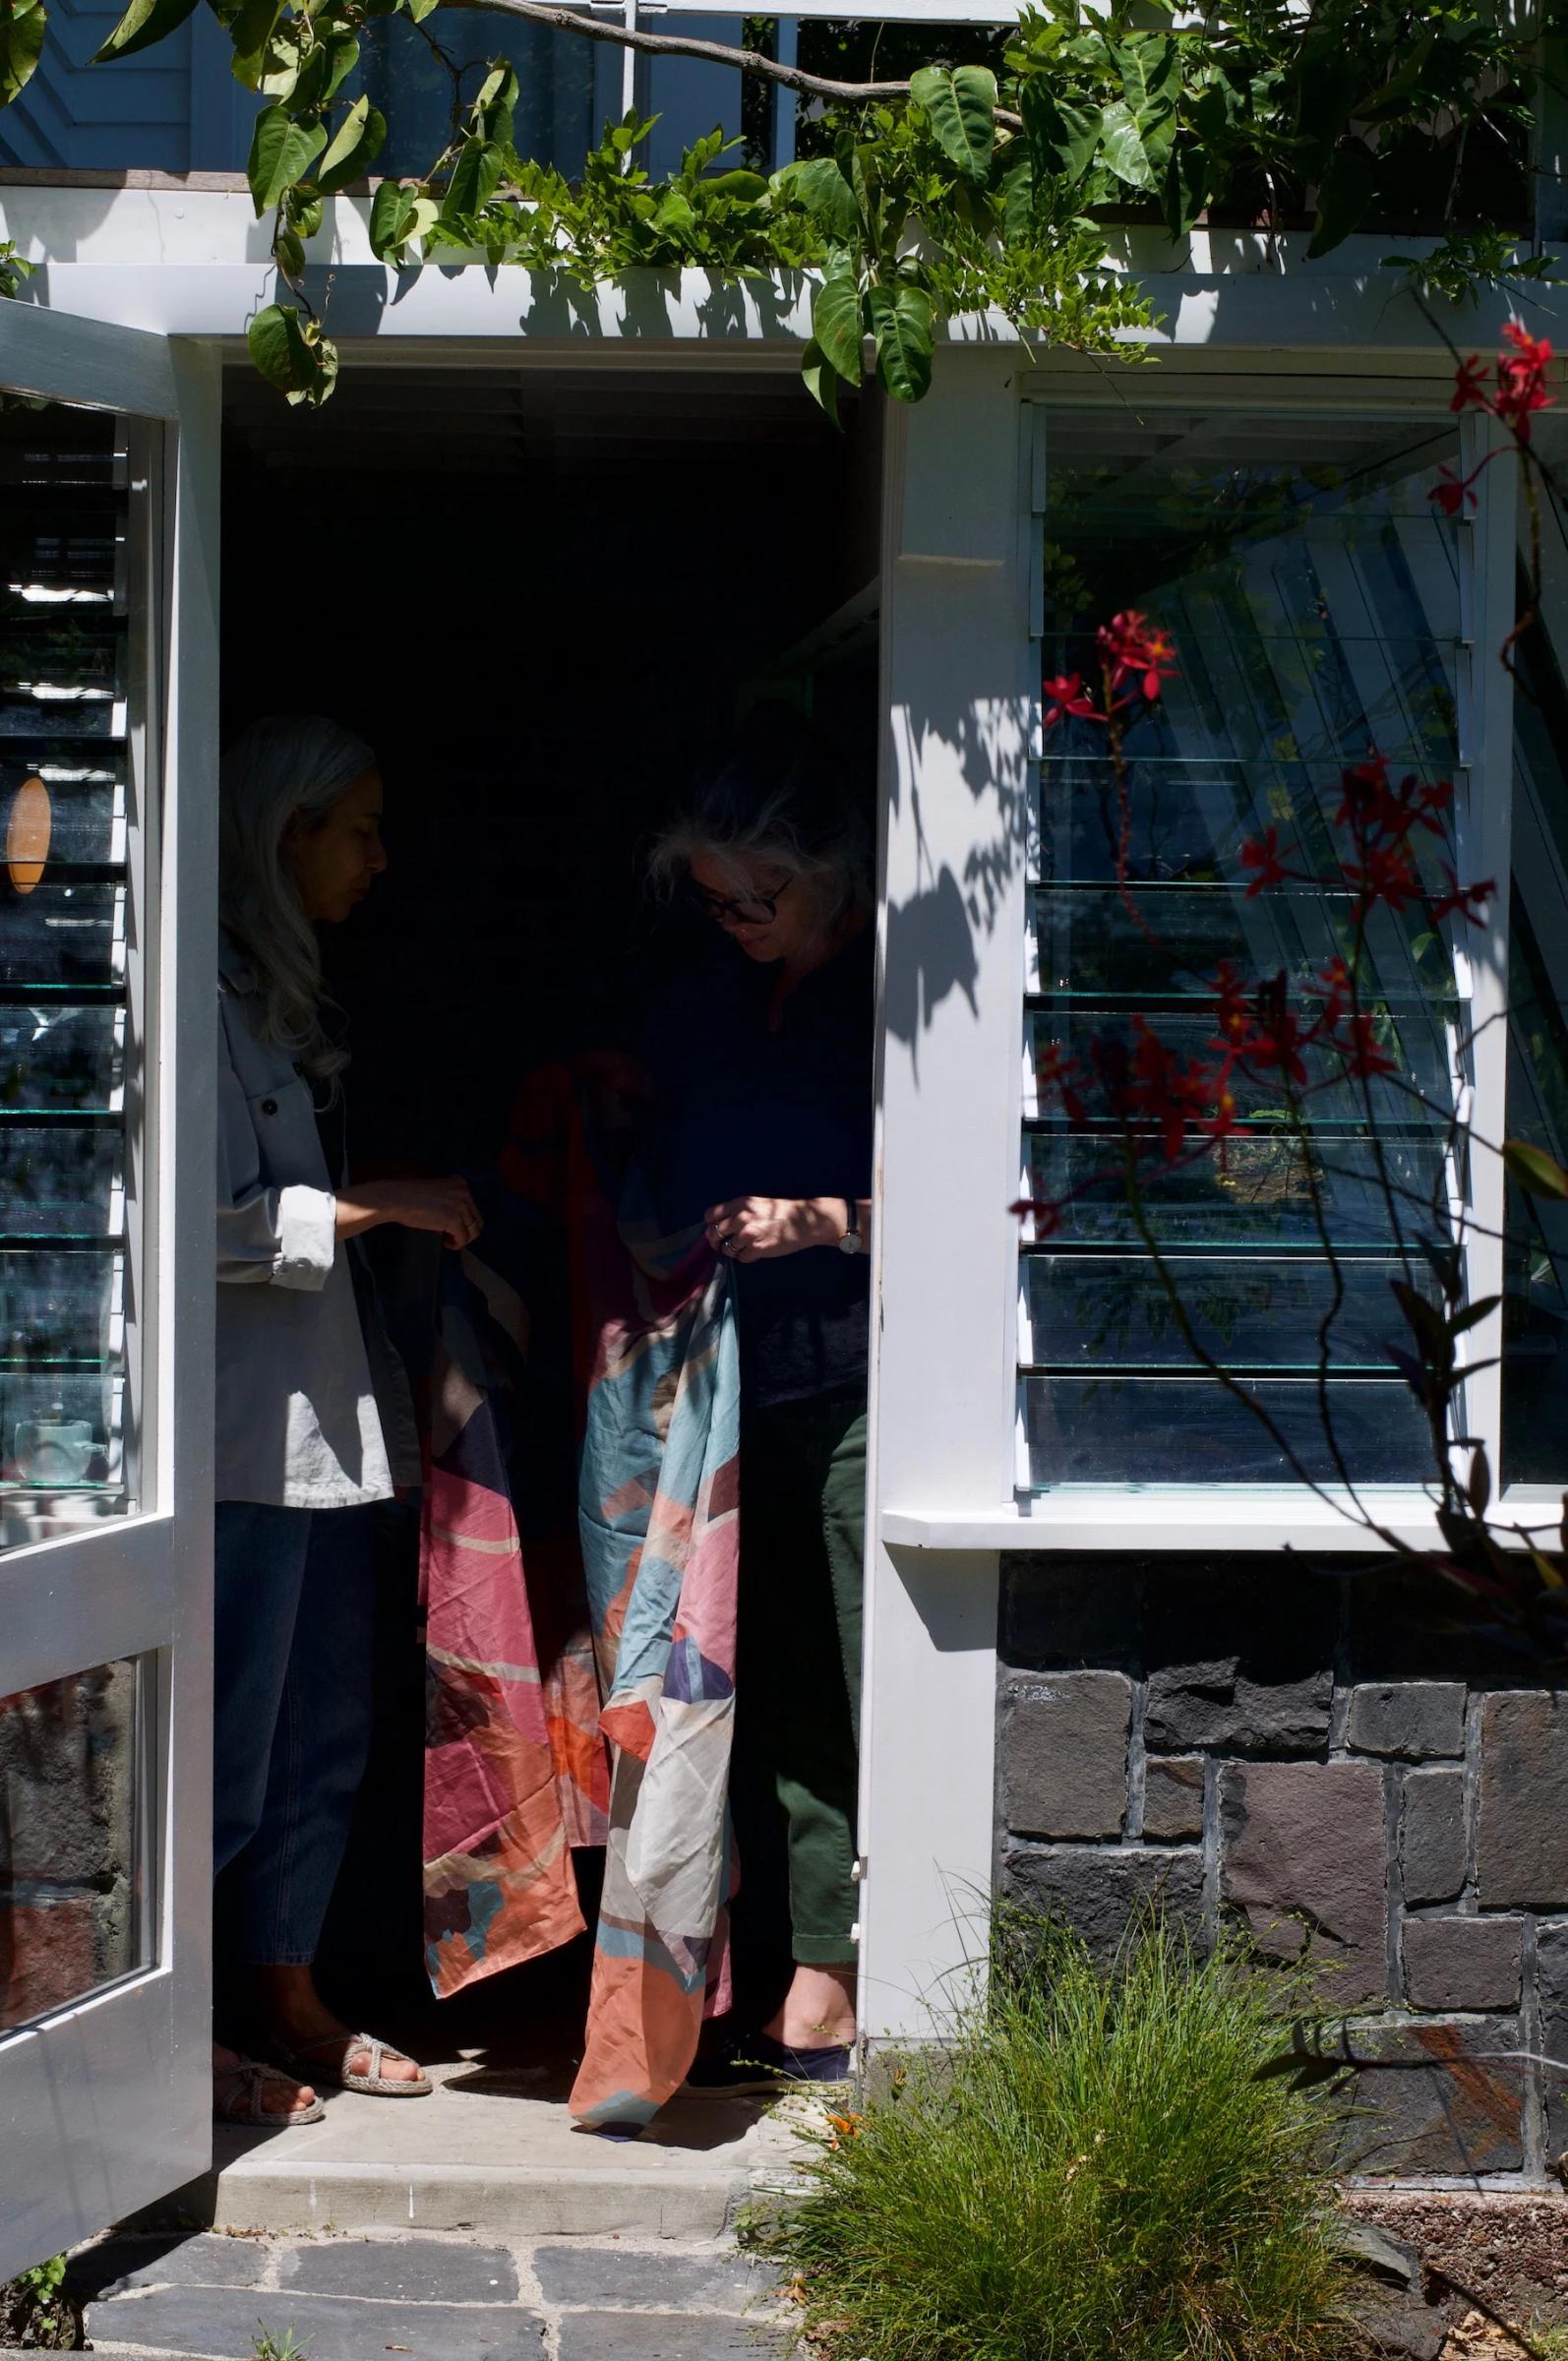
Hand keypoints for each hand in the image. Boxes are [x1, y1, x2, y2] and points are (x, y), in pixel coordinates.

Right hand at [335, 1176, 481, 1250]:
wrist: (397, 1198)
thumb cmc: (410, 1196)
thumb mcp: (436, 1190)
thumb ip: (450, 1199)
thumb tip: (456, 1219)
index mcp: (461, 1184)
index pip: (473, 1207)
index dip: (465, 1220)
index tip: (454, 1226)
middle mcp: (465, 1193)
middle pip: (477, 1219)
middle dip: (466, 1231)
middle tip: (453, 1236)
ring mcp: (461, 1206)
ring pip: (473, 1231)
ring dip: (462, 1239)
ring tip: (449, 1241)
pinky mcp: (454, 1220)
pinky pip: (463, 1238)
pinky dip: (456, 1244)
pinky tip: (446, 1243)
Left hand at [704, 1196, 844, 1262]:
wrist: (805, 1221)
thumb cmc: (782, 1213)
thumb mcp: (757, 1204)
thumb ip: (738, 1212)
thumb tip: (720, 1227)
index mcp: (740, 1203)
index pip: (710, 1215)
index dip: (710, 1225)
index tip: (717, 1231)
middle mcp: (741, 1217)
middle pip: (714, 1234)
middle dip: (717, 1242)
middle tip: (726, 1245)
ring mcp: (749, 1233)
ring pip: (726, 1249)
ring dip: (734, 1251)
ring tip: (746, 1247)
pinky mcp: (758, 1248)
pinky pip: (741, 1259)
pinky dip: (747, 1257)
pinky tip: (757, 1252)